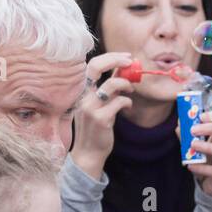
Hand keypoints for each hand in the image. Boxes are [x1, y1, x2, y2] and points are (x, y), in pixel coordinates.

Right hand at [70, 51, 135, 179]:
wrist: (88, 153)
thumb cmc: (94, 129)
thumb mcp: (98, 105)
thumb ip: (107, 88)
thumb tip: (121, 70)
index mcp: (81, 91)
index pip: (92, 65)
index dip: (110, 57)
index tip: (126, 57)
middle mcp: (82, 96)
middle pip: (96, 66)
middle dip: (116, 60)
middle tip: (131, 62)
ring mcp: (90, 107)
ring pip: (112, 84)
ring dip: (126, 84)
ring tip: (131, 91)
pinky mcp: (101, 118)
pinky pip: (120, 102)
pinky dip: (128, 102)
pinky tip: (127, 108)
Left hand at [185, 110, 211, 197]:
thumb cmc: (207, 164)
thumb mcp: (196, 149)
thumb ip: (188, 137)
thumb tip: (179, 124)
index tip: (200, 116)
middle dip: (210, 128)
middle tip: (193, 130)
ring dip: (208, 146)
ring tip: (193, 146)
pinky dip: (203, 168)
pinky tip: (191, 166)